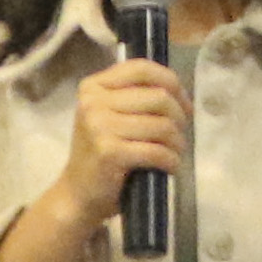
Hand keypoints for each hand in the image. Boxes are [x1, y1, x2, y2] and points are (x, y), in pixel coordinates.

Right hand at [43, 60, 185, 217]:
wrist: (78, 193)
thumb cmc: (102, 152)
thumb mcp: (112, 115)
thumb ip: (136, 96)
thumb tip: (179, 90)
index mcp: (93, 87)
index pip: (142, 68)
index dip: (171, 82)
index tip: (183, 103)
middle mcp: (93, 102)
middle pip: (159, 97)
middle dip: (180, 117)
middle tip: (178, 134)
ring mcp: (99, 127)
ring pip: (162, 125)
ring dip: (177, 142)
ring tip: (174, 152)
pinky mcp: (109, 152)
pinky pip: (157, 151)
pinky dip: (171, 160)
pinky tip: (169, 166)